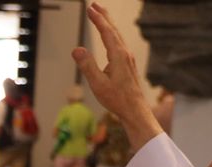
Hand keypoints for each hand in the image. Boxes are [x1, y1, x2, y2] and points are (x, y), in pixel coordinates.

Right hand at [73, 3, 161, 150]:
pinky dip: (112, 35)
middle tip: (94, 5)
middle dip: (104, 16)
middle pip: (114, 30)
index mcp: (118, 55)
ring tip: (101, 17)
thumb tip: (76, 49)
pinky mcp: (128, 64)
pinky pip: (119, 43)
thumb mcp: (98, 84)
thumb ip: (87, 66)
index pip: (106, 32)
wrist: (135, 110)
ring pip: (117, 36)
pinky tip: (110, 38)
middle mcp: (125, 53)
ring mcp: (128, 59)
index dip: (98, 19)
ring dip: (108, 24)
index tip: (90, 9)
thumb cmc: (117, 99)